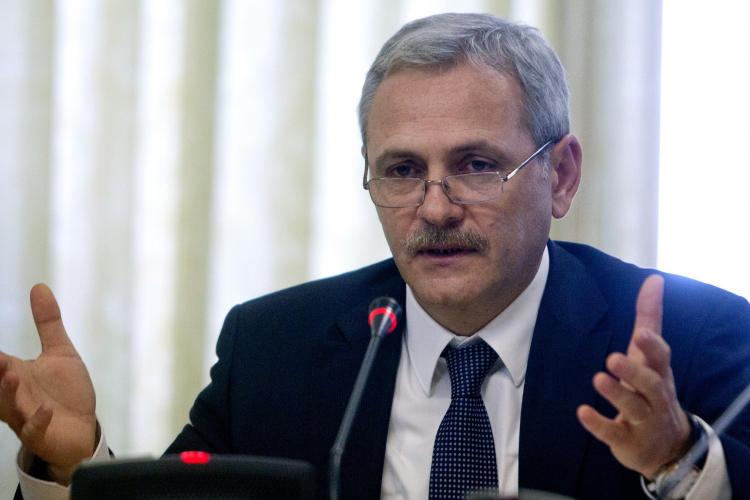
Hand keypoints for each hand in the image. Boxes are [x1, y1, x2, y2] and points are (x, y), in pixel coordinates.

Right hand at [0, 284, 96, 484]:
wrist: (81, 428)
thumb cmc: (65, 391)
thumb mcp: (60, 352)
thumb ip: (48, 322)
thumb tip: (38, 286)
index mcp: (15, 373)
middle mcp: (14, 395)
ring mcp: (25, 415)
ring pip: (9, 406)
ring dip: (8, 392)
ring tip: (12, 375)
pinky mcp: (41, 433)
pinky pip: (35, 429)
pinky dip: (38, 420)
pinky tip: (46, 409)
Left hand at [576, 274, 691, 478]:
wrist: (667, 446)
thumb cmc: (653, 390)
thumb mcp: (651, 355)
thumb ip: (649, 318)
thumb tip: (653, 279)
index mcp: (659, 373)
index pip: (662, 358)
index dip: (652, 347)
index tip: (641, 333)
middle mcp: (656, 397)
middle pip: (651, 384)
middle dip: (634, 371)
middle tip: (612, 357)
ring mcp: (644, 421)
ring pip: (634, 408)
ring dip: (617, 394)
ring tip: (598, 378)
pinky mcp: (627, 441)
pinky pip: (614, 433)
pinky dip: (599, 424)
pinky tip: (582, 412)